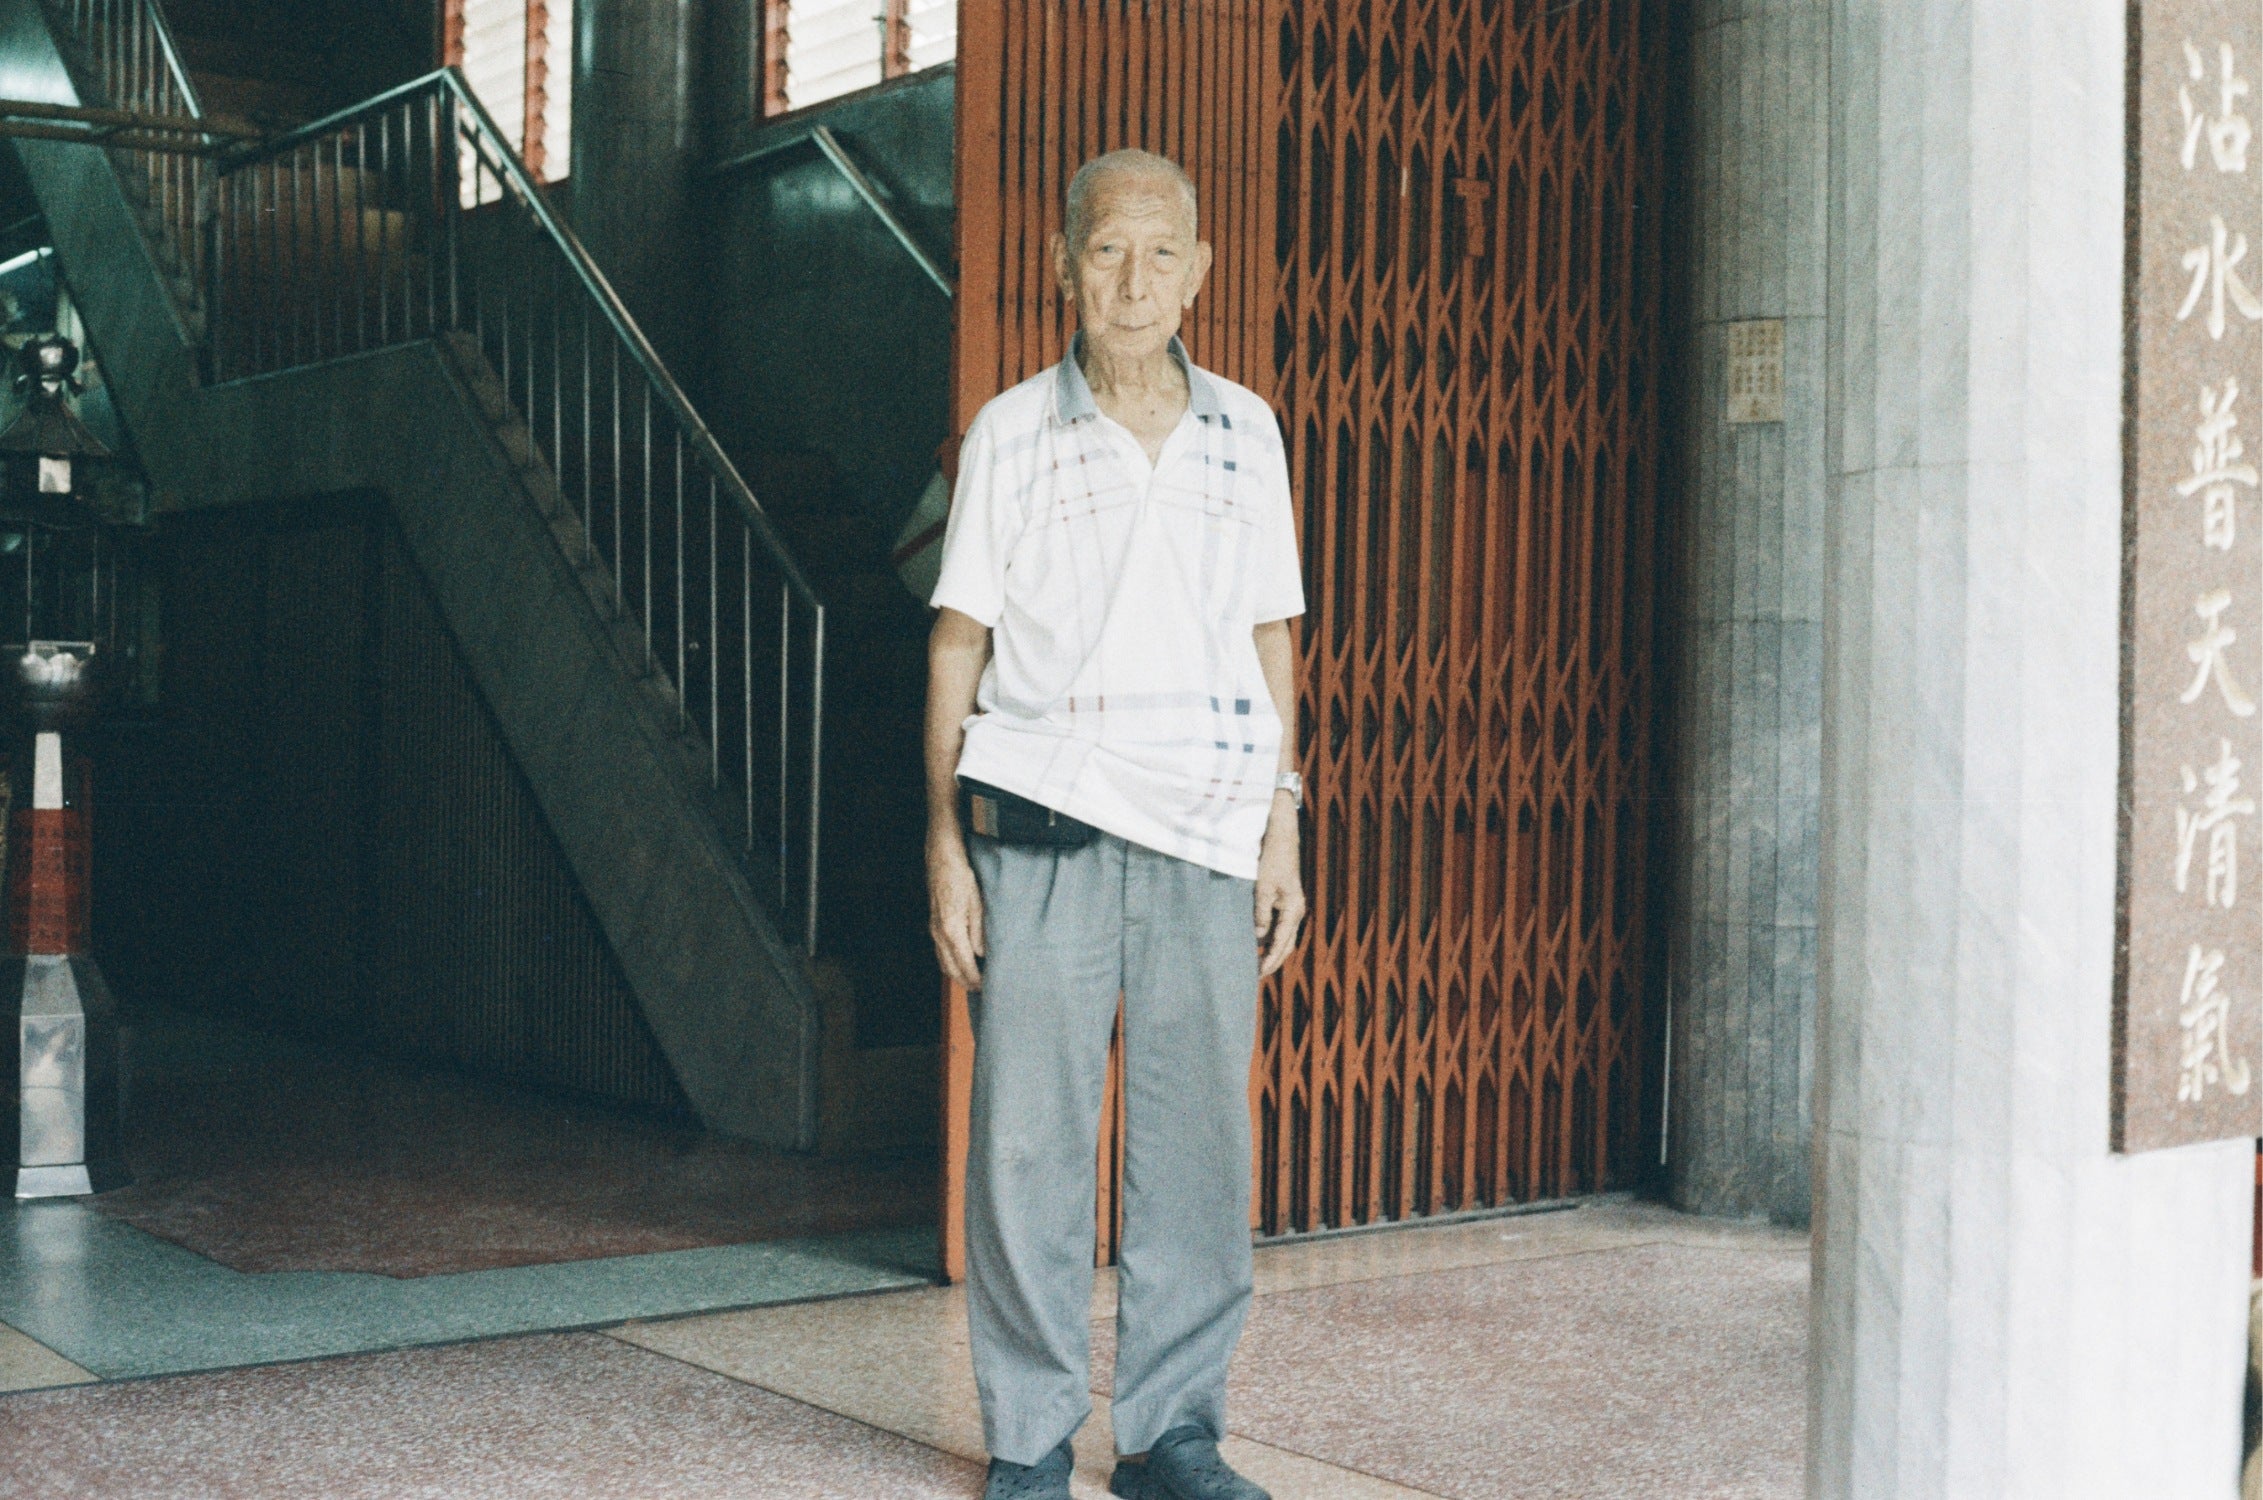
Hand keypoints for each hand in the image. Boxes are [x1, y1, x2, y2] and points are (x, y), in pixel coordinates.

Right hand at [928, 837, 985, 989]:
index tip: (987, 987)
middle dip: (965, 982)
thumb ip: (979, 931)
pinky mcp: (934, 924)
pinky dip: (950, 962)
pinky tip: (961, 961)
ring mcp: (934, 929)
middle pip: (950, 968)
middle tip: (982, 990)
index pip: (964, 964)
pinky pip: (941, 951)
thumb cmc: (961, 876)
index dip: (975, 979)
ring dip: (957, 974)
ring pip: (943, 961)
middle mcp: (939, 933)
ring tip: (973, 980)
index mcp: (952, 930)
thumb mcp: (977, 903)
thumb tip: (982, 954)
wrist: (942, 858)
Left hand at [1253, 803, 1304, 977]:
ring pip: (1284, 937)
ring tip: (1255, 963)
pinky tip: (1257, 943)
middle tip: (1256, 975)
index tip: (1259, 973)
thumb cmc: (1272, 859)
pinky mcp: (1286, 901)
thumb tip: (1258, 937)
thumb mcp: (1263, 886)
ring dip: (1271, 951)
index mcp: (1293, 909)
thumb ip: (1261, 913)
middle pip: (1286, 945)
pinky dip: (1270, 938)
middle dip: (1273, 961)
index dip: (1270, 960)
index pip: (1282, 943)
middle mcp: (1296, 911)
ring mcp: (1292, 907)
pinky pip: (1280, 926)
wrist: (1282, 837)